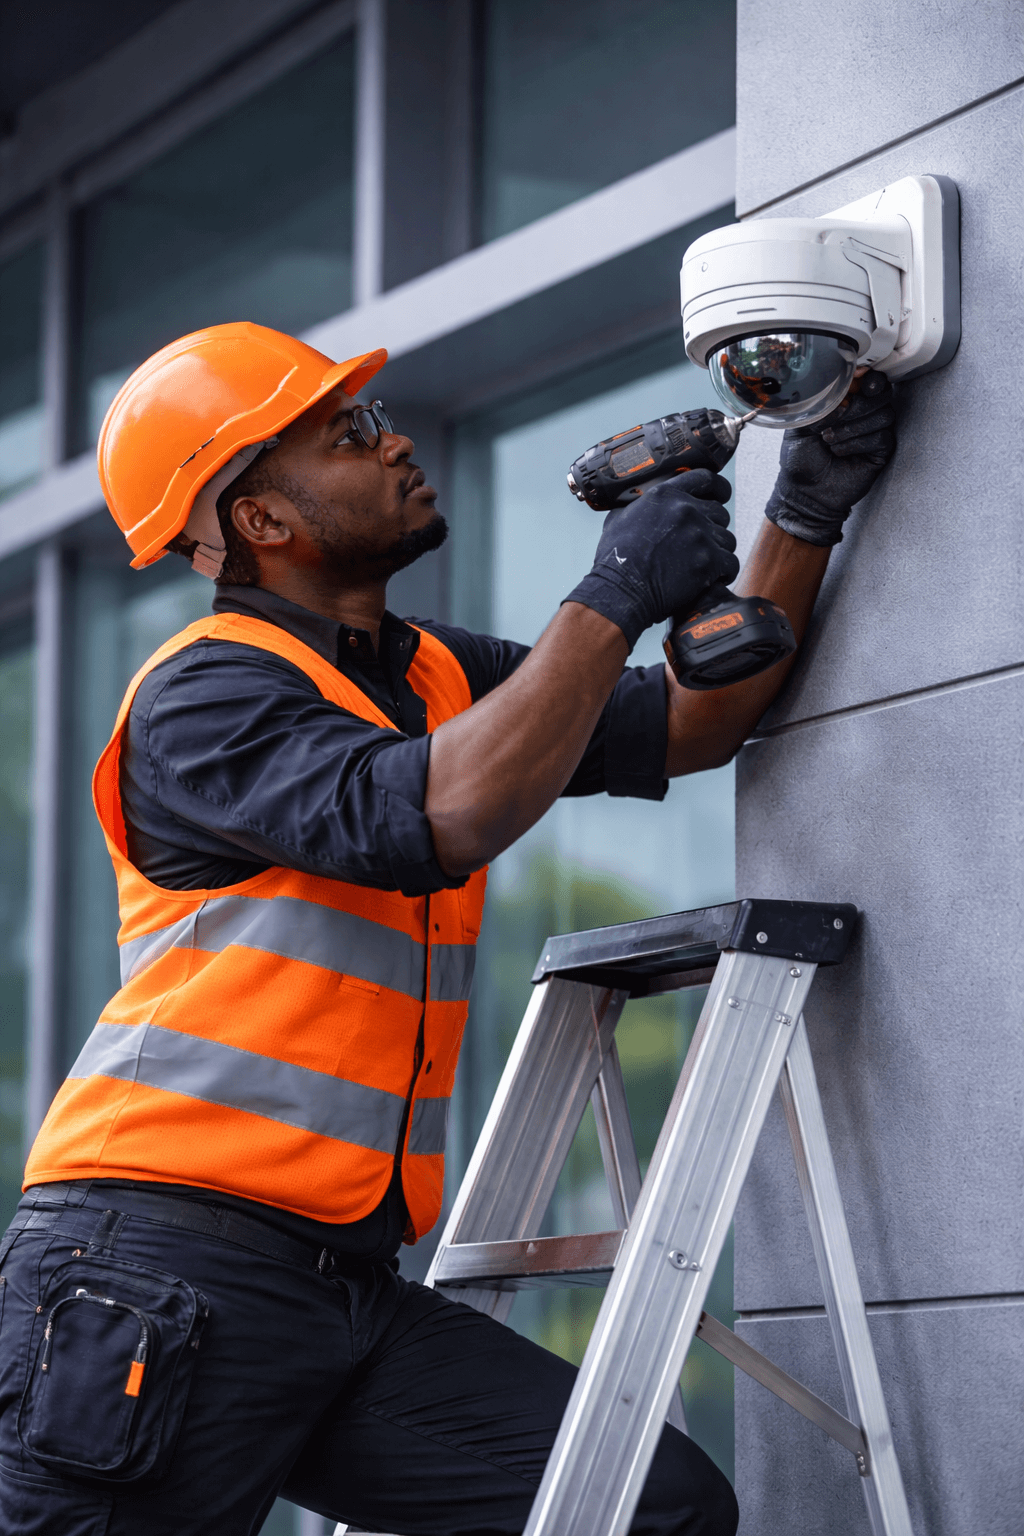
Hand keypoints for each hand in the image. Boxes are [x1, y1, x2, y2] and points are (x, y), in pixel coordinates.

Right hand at [564, 469, 738, 649]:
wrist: (619, 591)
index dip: (718, 490)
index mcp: (665, 495)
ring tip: (704, 566)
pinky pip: (731, 563)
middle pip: (720, 513)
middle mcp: (685, 510)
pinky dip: (724, 573)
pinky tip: (712, 579)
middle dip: (714, 529)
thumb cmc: (615, 560)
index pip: (706, 479)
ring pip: (727, 540)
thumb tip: (640, 504)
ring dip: (719, 553)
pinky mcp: (708, 561)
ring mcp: (699, 535)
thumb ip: (638, 507)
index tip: (719, 499)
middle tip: (701, 545)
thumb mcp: (619, 519)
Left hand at [764, 370, 896, 546]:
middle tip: (836, 418)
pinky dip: (859, 443)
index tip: (857, 380)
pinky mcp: (880, 451)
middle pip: (882, 393)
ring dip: (854, 426)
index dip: (866, 376)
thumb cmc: (800, 459)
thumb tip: (841, 384)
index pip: (867, 378)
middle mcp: (863, 413)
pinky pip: (882, 436)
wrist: (804, 492)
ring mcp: (874, 431)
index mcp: (846, 401)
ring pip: (884, 414)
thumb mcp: (801, 424)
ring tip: (830, 441)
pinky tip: (841, 452)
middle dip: (858, 404)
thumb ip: (819, 401)